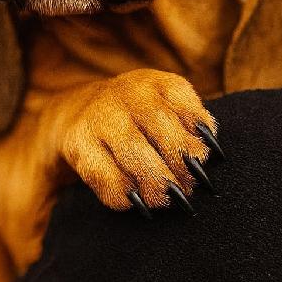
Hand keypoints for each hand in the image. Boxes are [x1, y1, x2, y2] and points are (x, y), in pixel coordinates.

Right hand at [59, 68, 222, 216]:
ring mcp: (100, 116)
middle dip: (179, 160)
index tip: (203, 155)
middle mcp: (126, 93)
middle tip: (188, 186)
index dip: (198, 128)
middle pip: (159, 123)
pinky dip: (124, 194)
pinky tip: (135, 200)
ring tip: (165, 198)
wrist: (78, 111)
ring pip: (133, 150)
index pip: (181, 96)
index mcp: (154, 82)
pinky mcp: (78, 144)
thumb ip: (189, 124)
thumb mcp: (164, 107)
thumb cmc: (136, 116)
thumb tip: (203, 155)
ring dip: (155, 182)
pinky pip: (104, 175)